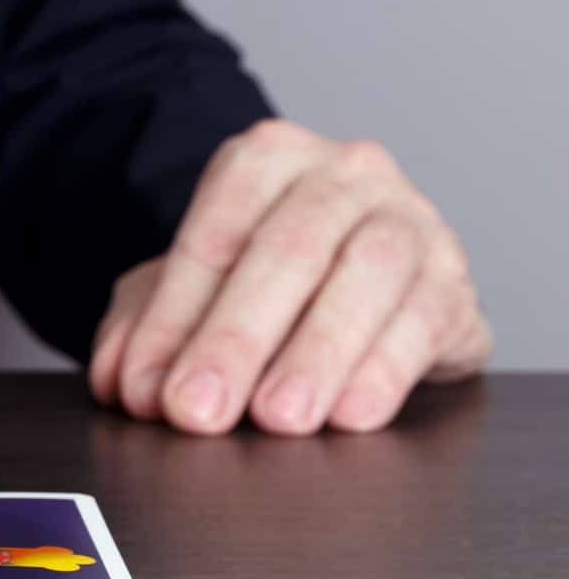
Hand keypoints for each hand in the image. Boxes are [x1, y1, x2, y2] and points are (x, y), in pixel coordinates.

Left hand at [89, 119, 489, 434]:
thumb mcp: (179, 294)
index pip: (213, 236)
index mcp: (265, 159)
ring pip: (370, 275)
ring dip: (317, 353)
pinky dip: (386, 371)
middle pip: (288, 250)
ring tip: (278, 419)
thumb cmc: (254, 281)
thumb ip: (140, 330)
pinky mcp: (455, 283)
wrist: (353, 278)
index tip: (147, 389)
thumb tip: (124, 382)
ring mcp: (411, 220)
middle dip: (236, 339)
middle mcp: (344, 175)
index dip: (174, 318)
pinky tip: (350, 415)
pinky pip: (427, 319)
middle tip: (199, 412)